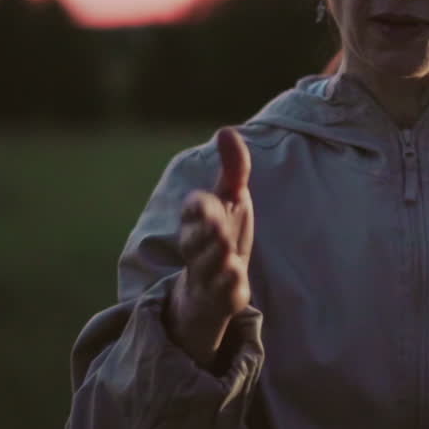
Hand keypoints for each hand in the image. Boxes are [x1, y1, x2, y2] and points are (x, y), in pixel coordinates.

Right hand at [166, 127, 253, 368]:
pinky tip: (236, 276)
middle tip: (218, 227)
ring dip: (217, 258)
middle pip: (196, 240)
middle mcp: (198, 248)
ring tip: (227, 251)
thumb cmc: (224, 235)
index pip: (193, 210)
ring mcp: (208, 274)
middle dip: (206, 232)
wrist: (213, 290)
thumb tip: (225, 131)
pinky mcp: (223, 298)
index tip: (203, 202)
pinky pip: (223, 293)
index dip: (197, 208)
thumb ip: (233, 168)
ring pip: (208, 266)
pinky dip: (229, 285)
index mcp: (198, 221)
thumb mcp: (231, 200)